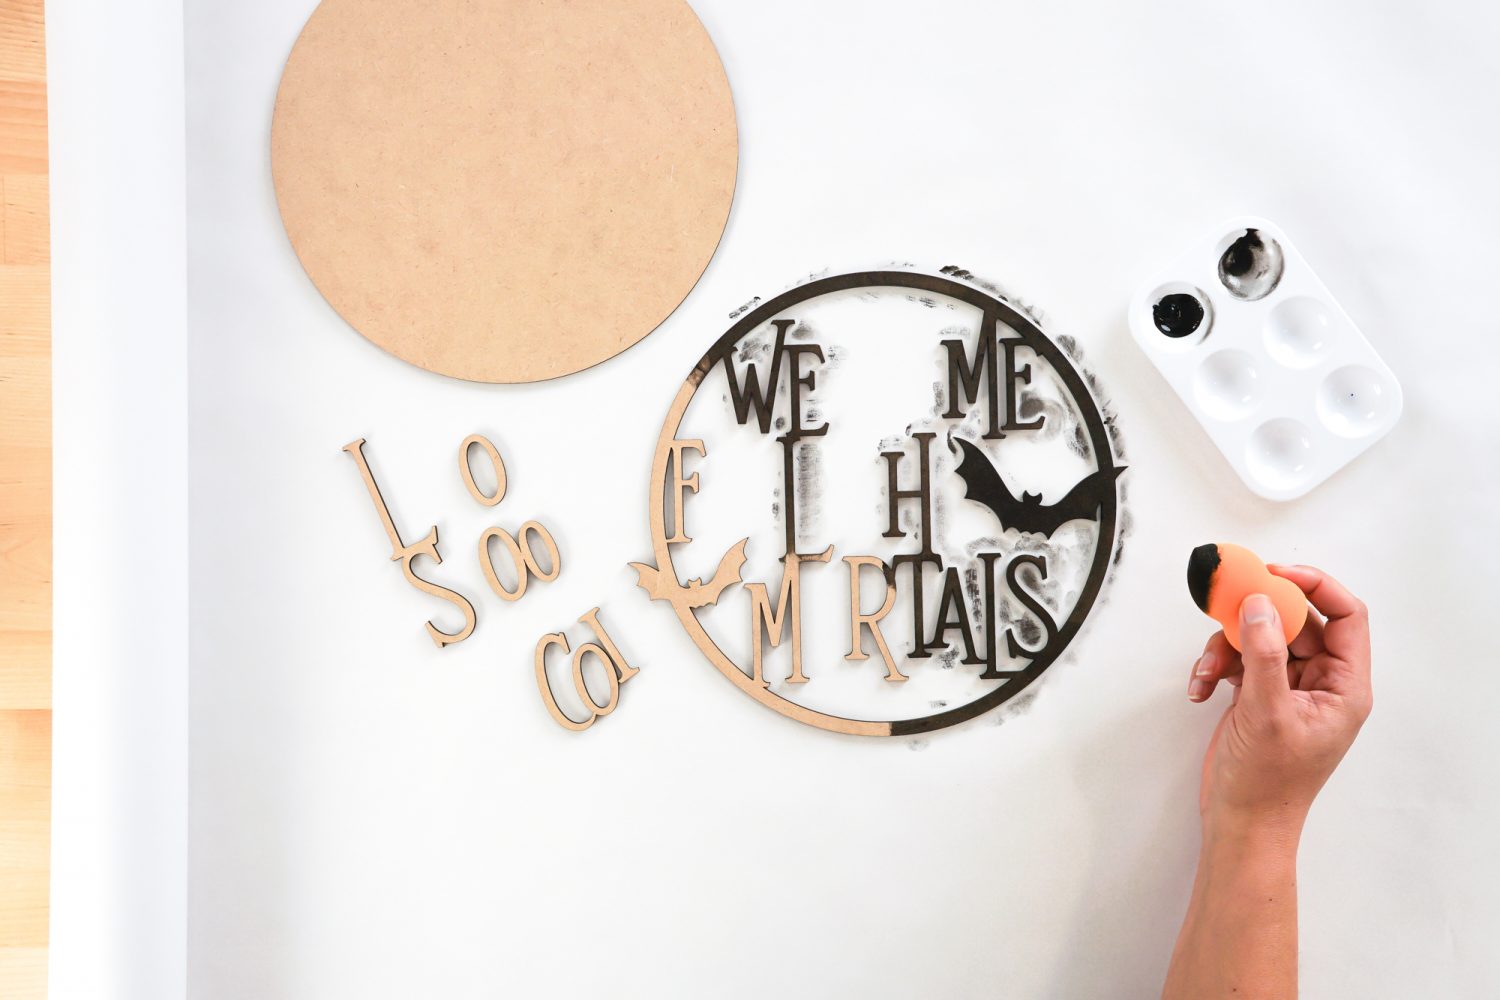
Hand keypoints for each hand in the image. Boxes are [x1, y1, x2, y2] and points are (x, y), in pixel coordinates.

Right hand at [1185, 564, 1372, 834]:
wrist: (1241, 822)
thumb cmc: (1268, 783)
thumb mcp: (1267, 712)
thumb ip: (1264, 654)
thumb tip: (1260, 604)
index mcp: (1344, 686)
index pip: (1345, 616)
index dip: (1315, 587)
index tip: (1275, 574)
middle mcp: (1321, 682)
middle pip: (1295, 621)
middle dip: (1256, 618)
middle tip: (1228, 606)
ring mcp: (1288, 687)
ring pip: (1260, 637)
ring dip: (1227, 647)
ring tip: (1207, 671)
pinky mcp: (1259, 695)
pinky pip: (1239, 660)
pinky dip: (1215, 667)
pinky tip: (1200, 688)